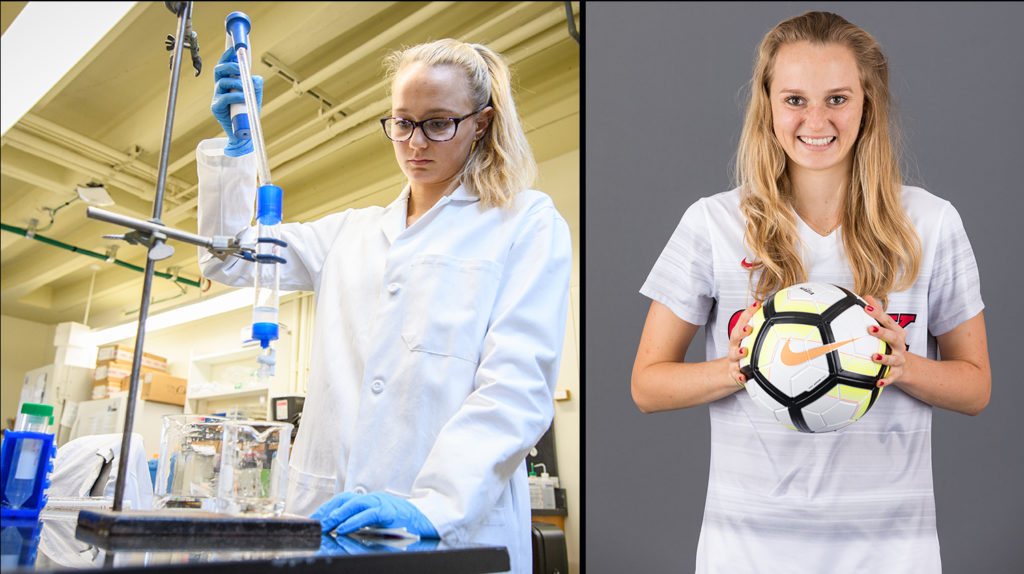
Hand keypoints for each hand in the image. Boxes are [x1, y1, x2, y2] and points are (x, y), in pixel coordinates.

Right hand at [211, 47, 262, 156]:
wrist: (243, 133)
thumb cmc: (247, 112)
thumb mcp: (254, 95)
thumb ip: (255, 85)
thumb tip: (255, 78)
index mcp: (227, 82)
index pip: (224, 65)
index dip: (227, 56)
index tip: (234, 49)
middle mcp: (220, 87)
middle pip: (218, 70)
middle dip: (230, 66)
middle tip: (241, 68)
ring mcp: (217, 97)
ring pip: (222, 82)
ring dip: (236, 81)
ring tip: (246, 86)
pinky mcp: (216, 107)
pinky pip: (224, 97)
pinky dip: (235, 95)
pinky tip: (243, 97)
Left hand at [310, 492, 438, 537]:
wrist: (422, 520)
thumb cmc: (398, 521)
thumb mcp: (376, 519)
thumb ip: (360, 519)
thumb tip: (338, 526)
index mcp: (368, 499)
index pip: (342, 500)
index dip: (327, 507)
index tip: (314, 518)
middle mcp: (371, 498)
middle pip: (344, 499)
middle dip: (327, 510)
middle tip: (315, 522)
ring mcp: (379, 503)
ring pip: (353, 505)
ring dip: (336, 515)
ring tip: (325, 525)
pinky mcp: (387, 512)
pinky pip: (367, 515)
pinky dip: (353, 521)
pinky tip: (342, 529)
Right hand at [727, 300, 760, 387]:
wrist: (732, 371)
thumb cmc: (746, 353)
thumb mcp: (752, 340)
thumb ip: (764, 331)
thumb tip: (784, 317)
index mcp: (739, 336)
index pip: (742, 321)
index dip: (749, 312)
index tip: (757, 305)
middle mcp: (735, 346)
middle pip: (735, 336)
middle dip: (741, 332)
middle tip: (748, 328)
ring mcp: (733, 359)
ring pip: (733, 355)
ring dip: (738, 353)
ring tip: (744, 352)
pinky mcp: (734, 372)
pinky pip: (735, 375)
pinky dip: (739, 376)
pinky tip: (744, 377)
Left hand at [863, 295, 908, 386]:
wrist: (905, 366)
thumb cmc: (890, 344)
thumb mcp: (887, 328)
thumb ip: (877, 313)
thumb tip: (867, 297)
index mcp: (896, 332)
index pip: (888, 321)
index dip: (878, 313)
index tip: (866, 307)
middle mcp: (899, 345)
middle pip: (893, 338)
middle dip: (882, 333)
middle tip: (870, 328)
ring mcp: (899, 360)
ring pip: (894, 359)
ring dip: (885, 358)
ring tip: (874, 357)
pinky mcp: (897, 373)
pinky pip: (892, 378)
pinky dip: (885, 380)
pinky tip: (878, 382)